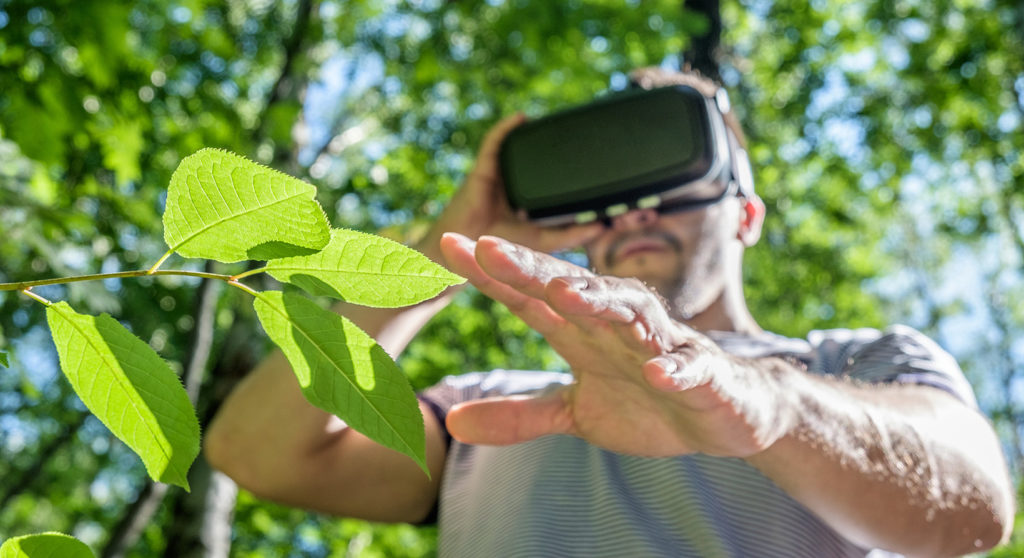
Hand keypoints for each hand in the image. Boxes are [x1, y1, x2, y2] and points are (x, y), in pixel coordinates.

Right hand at [428, 115, 603, 253]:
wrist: (462, 254)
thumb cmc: (498, 250)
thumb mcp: (543, 241)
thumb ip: (570, 234)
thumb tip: (601, 225)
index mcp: (531, 200)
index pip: (554, 178)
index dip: (571, 168)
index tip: (596, 159)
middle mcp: (516, 183)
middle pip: (537, 158)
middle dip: (554, 145)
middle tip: (580, 133)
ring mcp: (499, 175)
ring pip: (519, 148)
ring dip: (534, 133)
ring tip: (553, 120)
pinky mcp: (483, 170)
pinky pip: (493, 143)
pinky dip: (506, 129)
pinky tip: (521, 118)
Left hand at [439, 233, 796, 457]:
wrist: (723, 417)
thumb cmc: (645, 403)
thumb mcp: (574, 412)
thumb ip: (518, 415)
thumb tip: (450, 423)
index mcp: (583, 334)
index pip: (530, 297)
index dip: (491, 274)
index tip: (449, 246)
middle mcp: (617, 329)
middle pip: (572, 290)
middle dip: (532, 269)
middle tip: (491, 249)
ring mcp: (661, 348)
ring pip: (630, 314)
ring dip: (599, 302)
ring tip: (564, 295)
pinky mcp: (702, 375)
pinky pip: (688, 367)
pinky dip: (673, 368)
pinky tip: (655, 372)